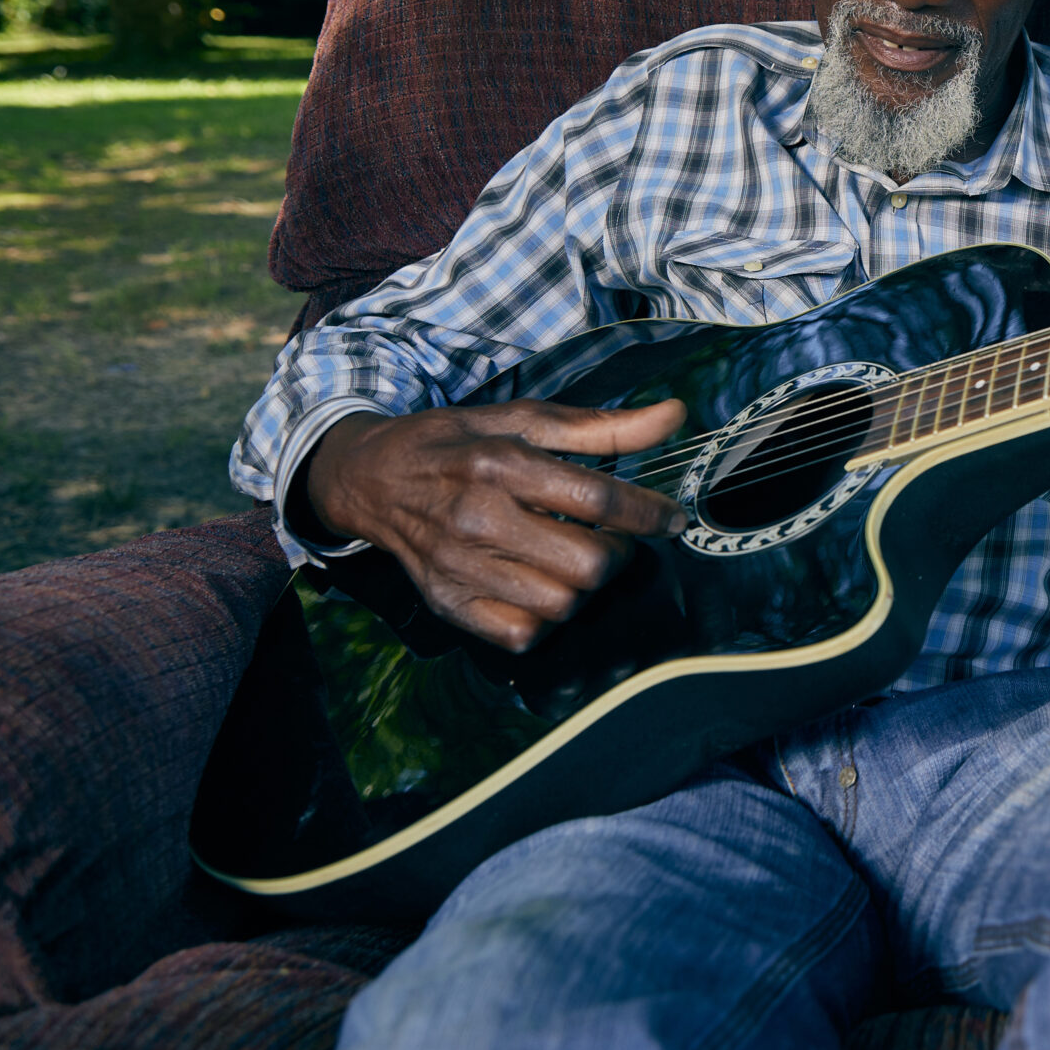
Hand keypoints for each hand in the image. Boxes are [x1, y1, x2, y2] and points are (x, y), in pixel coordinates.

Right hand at [296, 399, 687, 651]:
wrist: (372, 478)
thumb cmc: (458, 443)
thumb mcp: (524, 419)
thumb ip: (604, 425)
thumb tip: (676, 414)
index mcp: (502, 464)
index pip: (597, 501)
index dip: (649, 515)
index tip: (673, 520)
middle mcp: (479, 518)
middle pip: (587, 565)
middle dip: (618, 555)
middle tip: (612, 540)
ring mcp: (459, 567)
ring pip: (561, 604)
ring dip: (583, 587)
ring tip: (572, 559)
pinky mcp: (447, 603)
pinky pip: (523, 635)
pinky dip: (545, 618)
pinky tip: (540, 586)